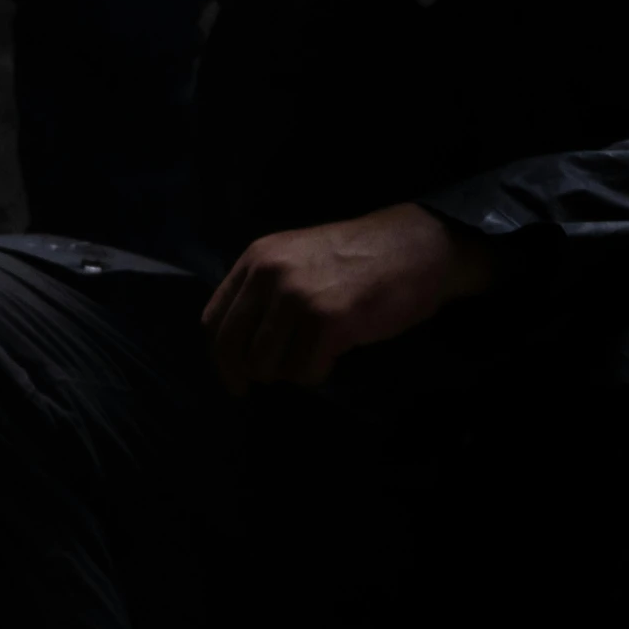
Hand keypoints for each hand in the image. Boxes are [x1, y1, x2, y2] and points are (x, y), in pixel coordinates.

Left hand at [201, 202, 495, 394]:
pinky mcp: (328, 322)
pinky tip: (337, 351)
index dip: (221, 359)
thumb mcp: (297, 258)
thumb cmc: (358, 257)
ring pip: (270, 367)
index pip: (214, 321)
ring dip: (293, 370)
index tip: (236, 381)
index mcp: (257, 257)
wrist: (414, 248)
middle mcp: (270, 274)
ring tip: (318, 350)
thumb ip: (265, 291)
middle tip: (279, 376)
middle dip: (255, 373)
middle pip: (235, 350)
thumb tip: (241, 347)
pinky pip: (305, 373)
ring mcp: (298, 297)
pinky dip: (319, 372)